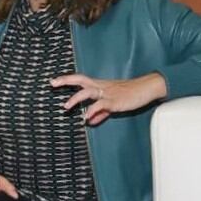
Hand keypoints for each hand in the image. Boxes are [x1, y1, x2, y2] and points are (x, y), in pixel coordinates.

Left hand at [51, 72, 167, 125]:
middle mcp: (101, 86)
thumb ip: (100, 113)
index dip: (67, 79)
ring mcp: (107, 93)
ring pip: (88, 92)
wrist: (147, 88)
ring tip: (66, 107)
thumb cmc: (130, 94)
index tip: (54, 81)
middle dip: (66, 80)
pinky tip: (86, 117)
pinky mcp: (115, 100)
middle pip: (81, 79)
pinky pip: (101, 104)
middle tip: (53, 83)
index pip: (81, 79)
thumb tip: (89, 121)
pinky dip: (92, 111)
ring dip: (75, 99)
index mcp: (100, 85)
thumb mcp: (112, 105)